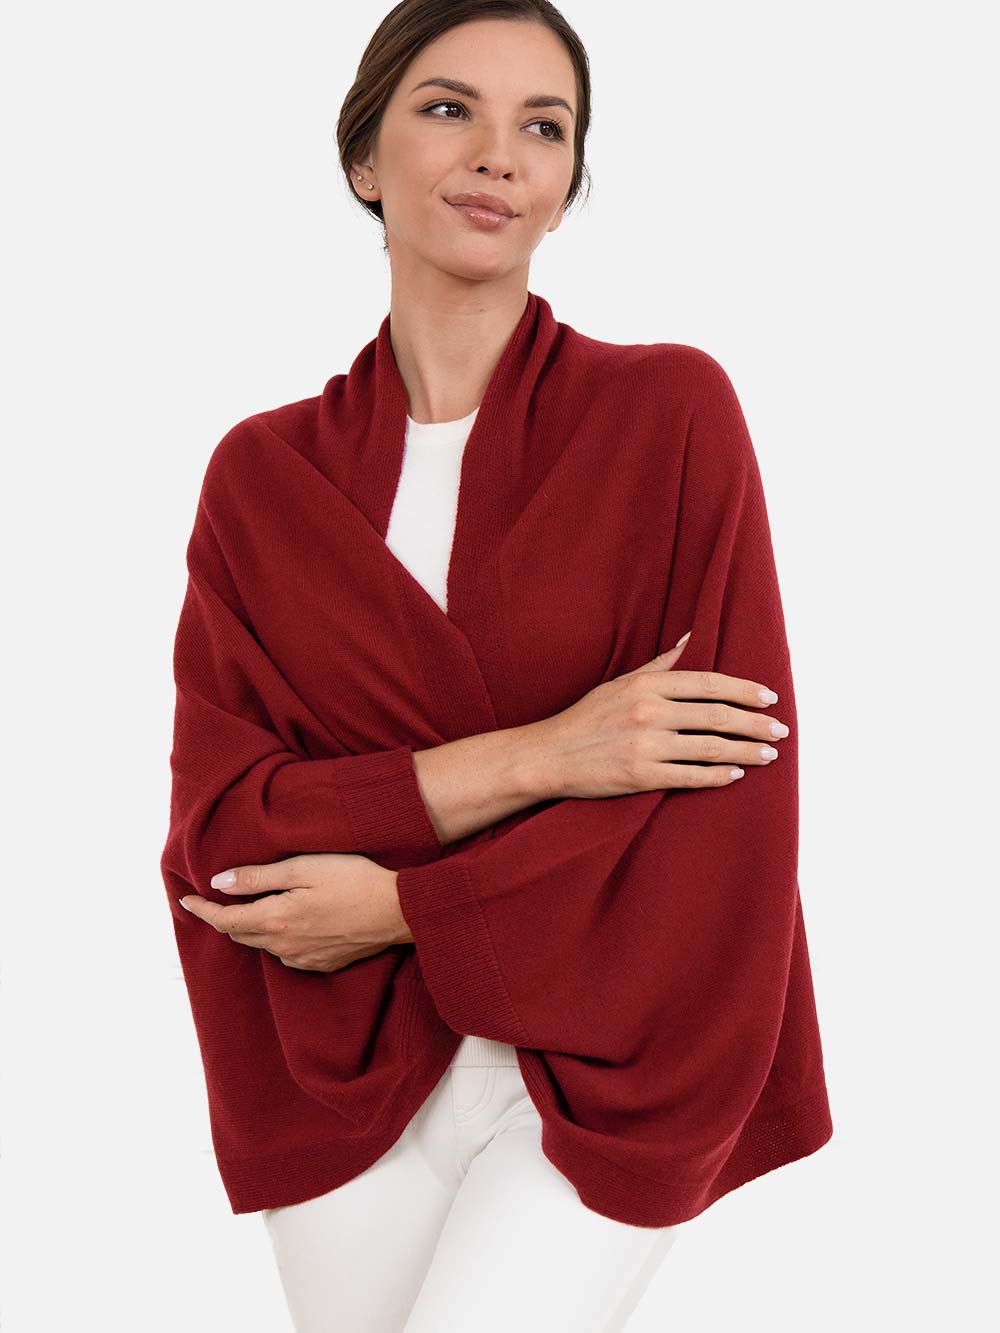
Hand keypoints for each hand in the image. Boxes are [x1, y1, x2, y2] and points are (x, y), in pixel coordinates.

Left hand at [178, 853, 411, 972]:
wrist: (398, 910)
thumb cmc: (353, 879)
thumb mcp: (303, 868)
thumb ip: (258, 878)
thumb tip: (219, 883)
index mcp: (276, 919)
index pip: (224, 920)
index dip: (202, 911)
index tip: (185, 900)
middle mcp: (284, 946)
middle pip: (241, 935)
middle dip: (223, 919)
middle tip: (214, 902)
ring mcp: (304, 959)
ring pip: (264, 945)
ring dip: (252, 929)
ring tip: (251, 909)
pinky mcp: (323, 964)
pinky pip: (288, 954)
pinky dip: (278, 939)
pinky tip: (288, 924)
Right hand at [533, 629, 790, 798]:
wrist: (548, 756)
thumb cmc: (586, 718)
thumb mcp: (621, 682)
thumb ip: (661, 663)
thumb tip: (693, 636)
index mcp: (647, 685)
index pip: (709, 683)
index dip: (744, 690)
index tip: (769, 698)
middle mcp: (649, 712)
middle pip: (717, 716)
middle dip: (755, 724)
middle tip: (780, 730)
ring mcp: (646, 745)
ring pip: (710, 748)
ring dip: (745, 752)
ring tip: (768, 755)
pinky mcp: (641, 776)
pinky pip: (691, 776)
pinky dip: (718, 776)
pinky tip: (735, 775)